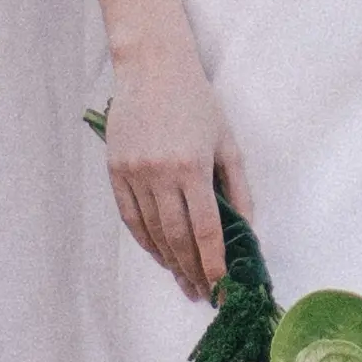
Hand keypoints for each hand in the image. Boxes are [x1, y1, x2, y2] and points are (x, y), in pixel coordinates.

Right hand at [101, 49, 242, 313]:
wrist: (151, 66)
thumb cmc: (196, 101)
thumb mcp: (227, 141)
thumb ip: (238, 188)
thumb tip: (247, 230)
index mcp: (193, 167)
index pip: (205, 230)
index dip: (213, 264)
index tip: (221, 287)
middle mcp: (161, 174)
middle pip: (177, 238)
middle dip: (191, 271)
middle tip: (201, 294)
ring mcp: (134, 173)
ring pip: (152, 232)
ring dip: (169, 262)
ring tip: (183, 281)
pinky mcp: (115, 171)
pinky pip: (130, 218)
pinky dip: (145, 241)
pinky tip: (159, 255)